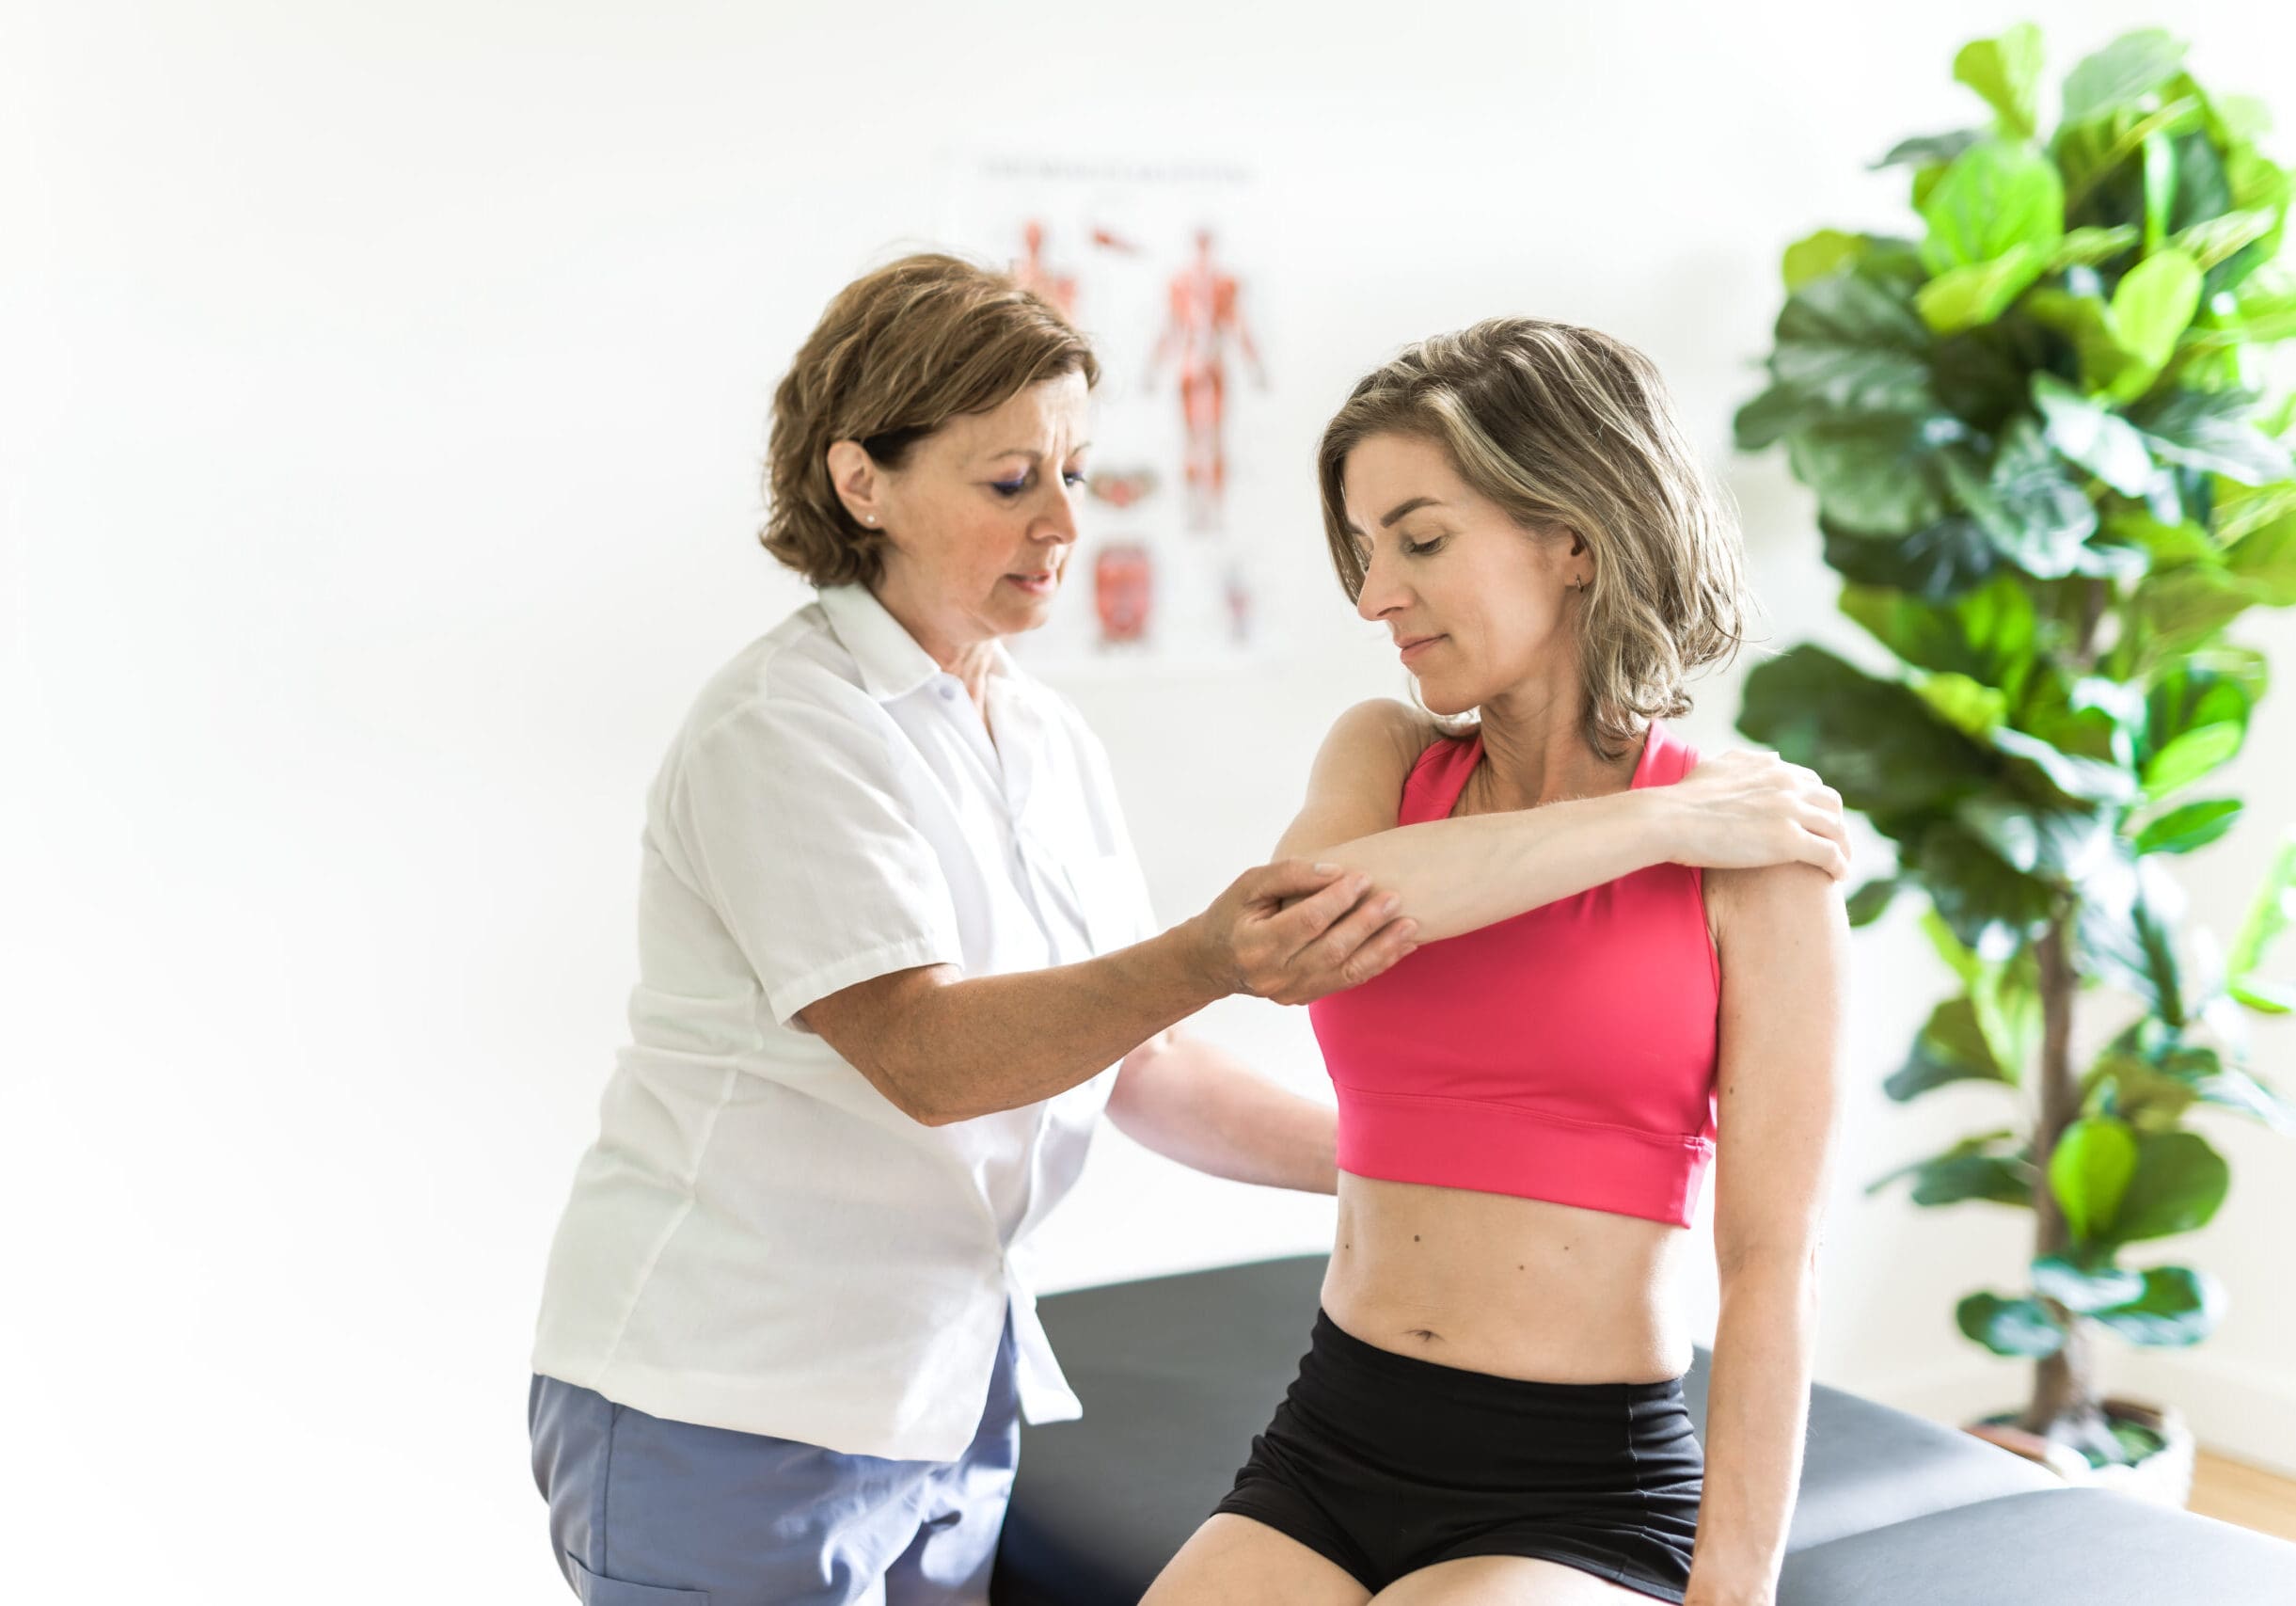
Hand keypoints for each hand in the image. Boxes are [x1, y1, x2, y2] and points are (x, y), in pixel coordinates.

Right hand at [1186, 859, 1418, 1003]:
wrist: (1213, 961)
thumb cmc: (1231, 914)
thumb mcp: (1249, 884)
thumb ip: (1289, 874)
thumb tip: (1337, 871)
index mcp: (1256, 945)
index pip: (1307, 921)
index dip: (1338, 899)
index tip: (1364, 877)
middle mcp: (1274, 976)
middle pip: (1332, 950)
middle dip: (1367, 923)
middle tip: (1394, 898)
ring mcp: (1290, 993)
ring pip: (1346, 973)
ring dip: (1382, 949)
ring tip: (1410, 925)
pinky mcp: (1304, 999)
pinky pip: (1347, 983)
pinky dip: (1377, 964)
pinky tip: (1400, 947)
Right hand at [1671, 748, 1850, 880]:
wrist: (1669, 819)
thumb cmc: (1684, 798)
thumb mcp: (1717, 766)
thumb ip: (1747, 761)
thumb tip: (1774, 758)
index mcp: (1772, 769)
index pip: (1811, 783)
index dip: (1817, 804)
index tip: (1815, 823)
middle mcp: (1787, 785)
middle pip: (1832, 803)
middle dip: (1837, 824)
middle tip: (1835, 845)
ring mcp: (1790, 812)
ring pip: (1837, 829)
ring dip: (1844, 847)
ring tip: (1841, 865)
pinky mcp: (1789, 841)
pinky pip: (1829, 853)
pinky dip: (1839, 865)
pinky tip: (1838, 877)